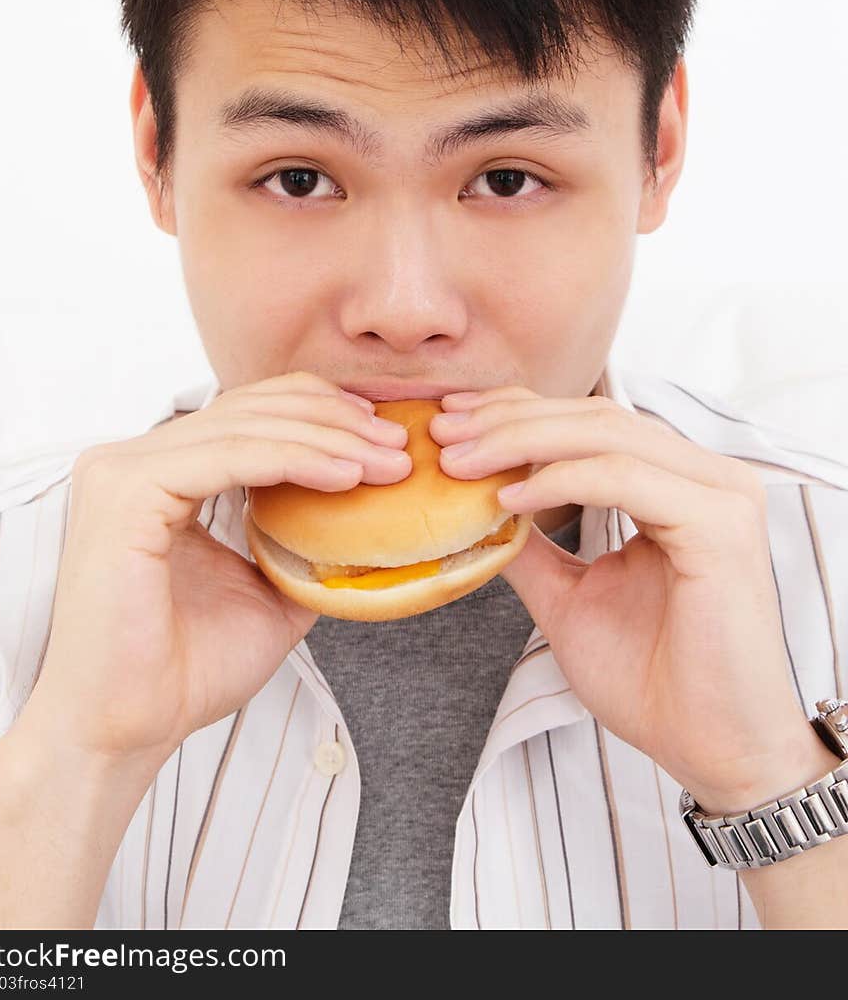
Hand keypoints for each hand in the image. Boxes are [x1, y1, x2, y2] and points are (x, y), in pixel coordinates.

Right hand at [22, 372, 411, 773]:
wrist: (127, 732)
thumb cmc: (184, 674)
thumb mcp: (267, 595)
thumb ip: (300, 546)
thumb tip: (366, 523)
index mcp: (155, 474)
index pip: (244, 414)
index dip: (319, 412)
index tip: (383, 437)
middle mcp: (130, 461)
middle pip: (249, 409)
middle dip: (334, 420)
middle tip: (397, 446)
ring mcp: (120, 471)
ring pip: (246, 428)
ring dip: (328, 440)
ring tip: (386, 463)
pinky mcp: (125, 492)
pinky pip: (228, 457)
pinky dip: (294, 460)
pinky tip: (345, 476)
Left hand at [431, 386, 837, 813]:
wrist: (709, 751)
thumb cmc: (651, 680)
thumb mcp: (569, 596)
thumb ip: (531, 546)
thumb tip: (471, 507)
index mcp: (680, 484)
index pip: (591, 422)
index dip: (516, 413)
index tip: (448, 424)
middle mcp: (708, 478)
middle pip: (595, 417)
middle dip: (509, 420)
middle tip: (442, 435)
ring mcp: (722, 496)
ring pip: (607, 435)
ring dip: (522, 441)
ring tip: (461, 462)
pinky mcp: (720, 526)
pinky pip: (626, 477)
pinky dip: (561, 480)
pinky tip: (510, 497)